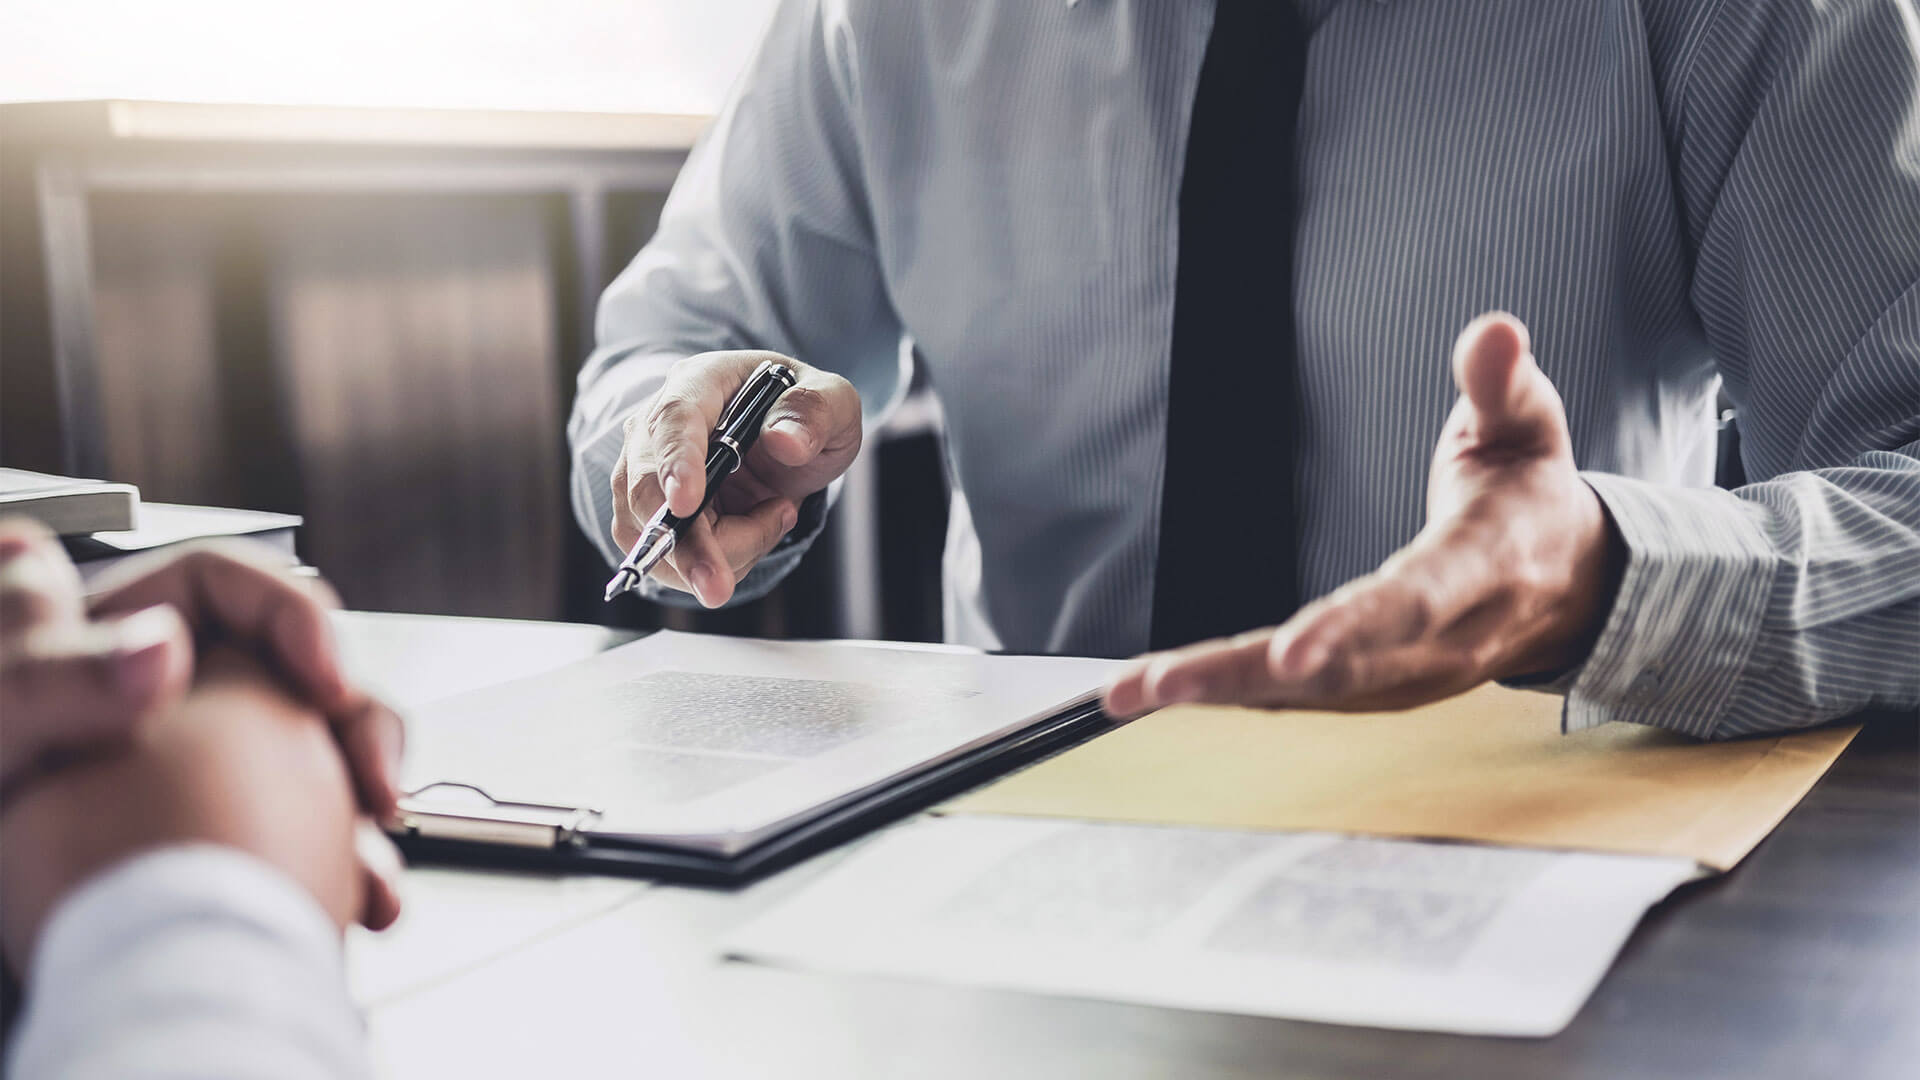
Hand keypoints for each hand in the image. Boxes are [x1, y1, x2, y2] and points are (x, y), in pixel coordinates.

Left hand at [0, 649, 401, 973]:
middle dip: (355, 721)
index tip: (325, 678)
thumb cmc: (0, 855)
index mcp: (109, 649)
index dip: (290, 616)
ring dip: (366, 794)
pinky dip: (351, 856)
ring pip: (321, 750)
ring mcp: (208, 775)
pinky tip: (361, 891)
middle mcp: (169, 706)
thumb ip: (61, 674)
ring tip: (374, 844)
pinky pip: (317, 827)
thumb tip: (158, 646)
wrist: (47, 979)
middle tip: (372, 775)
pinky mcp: (234, 842)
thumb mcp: (2, 738)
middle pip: (294, 670)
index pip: (223, 587)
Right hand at [611, 350, 861, 606]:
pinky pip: (667, 559)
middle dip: (686, 545)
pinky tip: (751, 532)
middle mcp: (657, 426)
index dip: (677, 462)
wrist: (786, 438)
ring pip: (654, 535)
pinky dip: (715, 563)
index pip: (675, 418)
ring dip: (720, 553)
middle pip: (648, 491)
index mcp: (701, 382)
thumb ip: (815, 412)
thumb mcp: (832, 401)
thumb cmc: (801, 414)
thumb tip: (786, 442)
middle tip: (719, 586)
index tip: (685, 504)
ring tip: (775, 514)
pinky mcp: (646, 516)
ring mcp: (645, 473)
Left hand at [1105, 312, 1625, 716]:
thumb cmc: (1528, 492)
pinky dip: (1227, 697)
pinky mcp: (1375, 689)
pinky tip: (1155, 693)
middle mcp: (1444, 640)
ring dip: (1217, 694)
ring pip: (1305, 694)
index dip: (1353, 627)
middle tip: (1160, 683)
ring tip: (1130, 692)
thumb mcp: (1527, 426)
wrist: (1569, 584)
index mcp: (1483, 568)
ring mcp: (1409, 675)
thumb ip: (1501, 383)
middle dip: (1245, 676)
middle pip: (1338, 668)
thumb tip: (1496, 330)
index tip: (1292, 650)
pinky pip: (1295, 699)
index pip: (1415, 600)